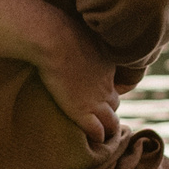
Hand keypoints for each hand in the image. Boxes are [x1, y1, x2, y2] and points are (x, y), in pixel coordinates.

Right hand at [34, 21, 121, 143]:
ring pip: (112, 121)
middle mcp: (106, 84)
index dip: (105, 90)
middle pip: (114, 103)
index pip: (113, 83)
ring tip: (100, 134)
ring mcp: (95, 100)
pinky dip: (97, 136)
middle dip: (108, 110)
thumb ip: (79, 38)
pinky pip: (97, 131)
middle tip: (100, 117)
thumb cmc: (59, 29)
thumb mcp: (78, 31)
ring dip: (107, 128)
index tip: (97, 94)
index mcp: (108, 65)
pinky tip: (92, 139)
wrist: (54, 39)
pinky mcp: (82, 111)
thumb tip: (67, 31)